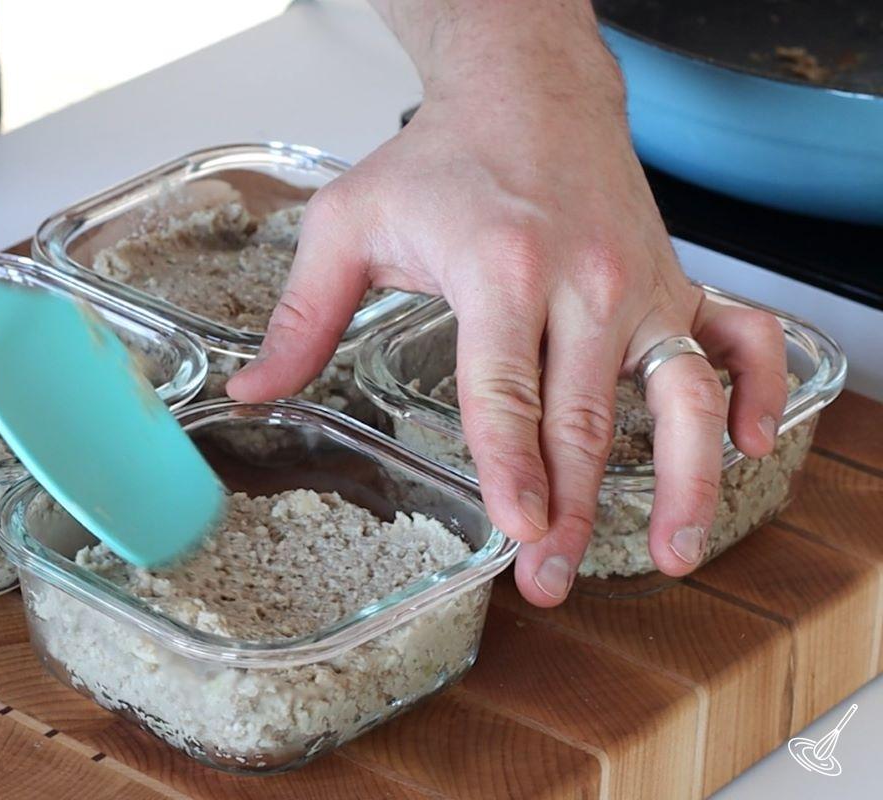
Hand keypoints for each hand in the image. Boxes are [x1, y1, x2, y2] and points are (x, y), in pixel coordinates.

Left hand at [227, 0, 786, 605]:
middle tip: (551, 579)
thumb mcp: (349, 223)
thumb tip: (251, 391)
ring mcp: (641, 283)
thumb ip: (303, 315)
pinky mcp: (676, 280)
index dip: (511, 467)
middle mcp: (584, 280)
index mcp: (499, 267)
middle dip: (569, 508)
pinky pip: (743, 337)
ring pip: (680, 393)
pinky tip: (750, 445)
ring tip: (671, 550)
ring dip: (683, 478)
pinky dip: (760, 388)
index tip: (518, 530)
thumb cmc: (441, 157)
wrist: (529, 91)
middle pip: (583, 416)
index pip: (505, 389)